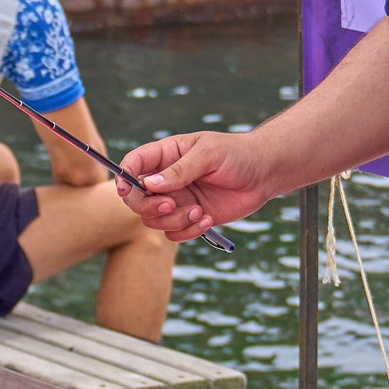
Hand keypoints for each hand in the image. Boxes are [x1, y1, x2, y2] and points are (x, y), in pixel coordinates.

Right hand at [116, 131, 276, 242]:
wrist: (264, 173)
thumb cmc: (236, 155)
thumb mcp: (208, 155)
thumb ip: (179, 170)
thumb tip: (149, 185)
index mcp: (166, 155)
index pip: (134, 164)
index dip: (123, 177)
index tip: (125, 189)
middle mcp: (166, 180)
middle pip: (136, 198)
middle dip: (148, 206)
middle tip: (169, 205)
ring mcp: (177, 200)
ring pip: (154, 220)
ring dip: (173, 220)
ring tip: (199, 211)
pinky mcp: (190, 218)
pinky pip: (174, 233)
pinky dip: (187, 231)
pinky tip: (207, 219)